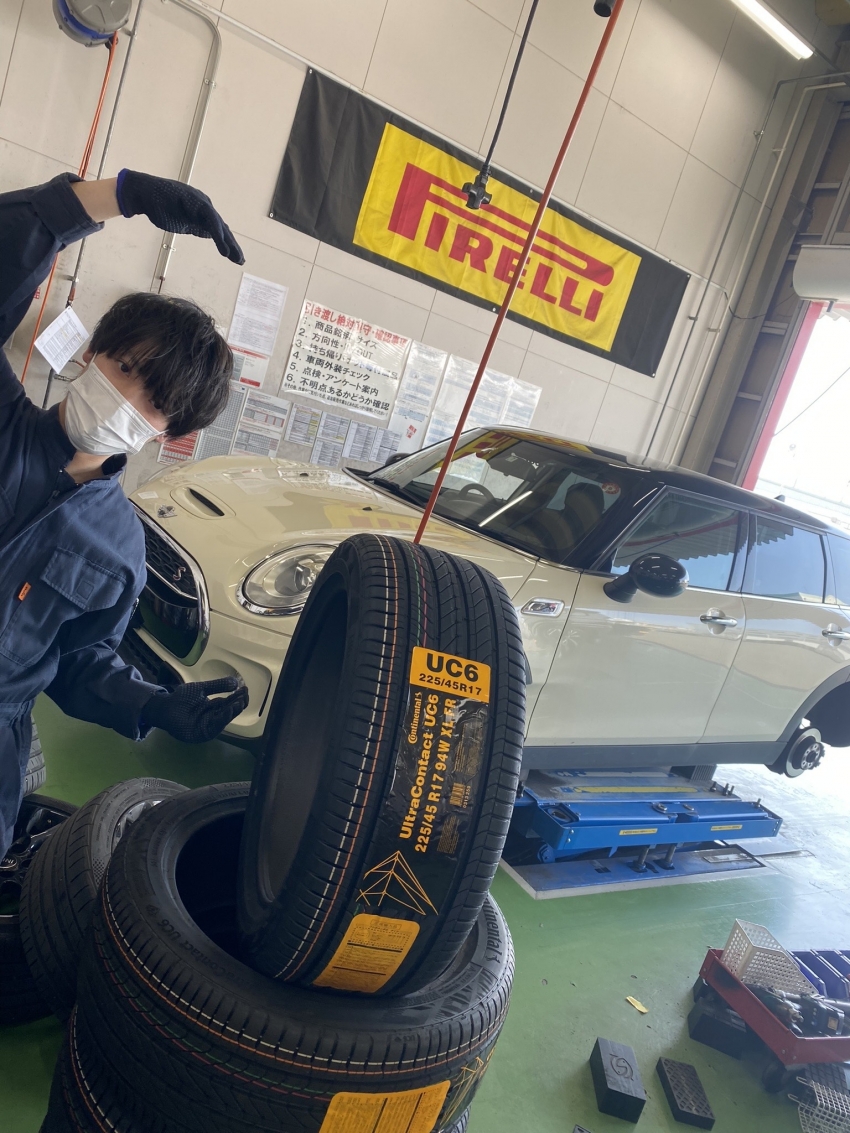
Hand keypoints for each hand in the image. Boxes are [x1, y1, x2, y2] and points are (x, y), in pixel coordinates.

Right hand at [115, 169, 244, 263]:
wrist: (144, 195)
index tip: (234, 258)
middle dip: (232, 245)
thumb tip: (209, 234)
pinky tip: (223, 246)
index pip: (219, 230)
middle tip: (240, 260)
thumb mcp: (182, 223)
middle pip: (222, 228)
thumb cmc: (160, 207)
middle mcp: (205, 206)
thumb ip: (196, 227)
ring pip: (219, 224)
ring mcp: (201, 203)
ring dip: (227, 242)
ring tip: (233, 257)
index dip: (227, 244)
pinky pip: (210, 219)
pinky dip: (217, 233)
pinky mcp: (195, 202)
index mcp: (202, 211)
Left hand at [141, 677, 248, 742]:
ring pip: (224, 720)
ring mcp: (208, 726)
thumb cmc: (181, 699)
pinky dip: (222, 720)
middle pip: (229, 711)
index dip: (237, 697)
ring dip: (232, 712)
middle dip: (238, 704)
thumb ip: (217, 685)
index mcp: (214, 707)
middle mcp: (213, 717)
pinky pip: (215, 727)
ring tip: (240, 703)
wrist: (164, 708)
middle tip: (245, 696)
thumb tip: (235, 681)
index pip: (229, 702)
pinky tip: (228, 711)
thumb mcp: (201, 689)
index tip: (245, 689)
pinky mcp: (202, 734)